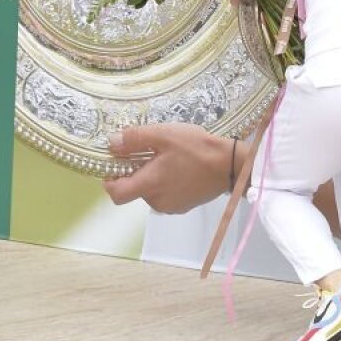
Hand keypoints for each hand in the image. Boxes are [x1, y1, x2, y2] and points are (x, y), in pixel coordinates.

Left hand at [103, 122, 229, 213]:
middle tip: (150, 151)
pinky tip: (179, 167)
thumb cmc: (196, 148)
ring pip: (150, 191)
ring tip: (168, 157)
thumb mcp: (164, 135)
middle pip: (134, 190)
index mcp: (149, 185)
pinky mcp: (183, 206)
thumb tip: (111, 143)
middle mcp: (157, 201)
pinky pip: (165, 195)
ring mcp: (171, 206)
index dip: (109, 180)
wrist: (230, 165)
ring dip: (152, 176)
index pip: (116, 194)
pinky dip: (165, 182)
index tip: (115, 163)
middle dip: (136, 171)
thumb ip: (135, 139)